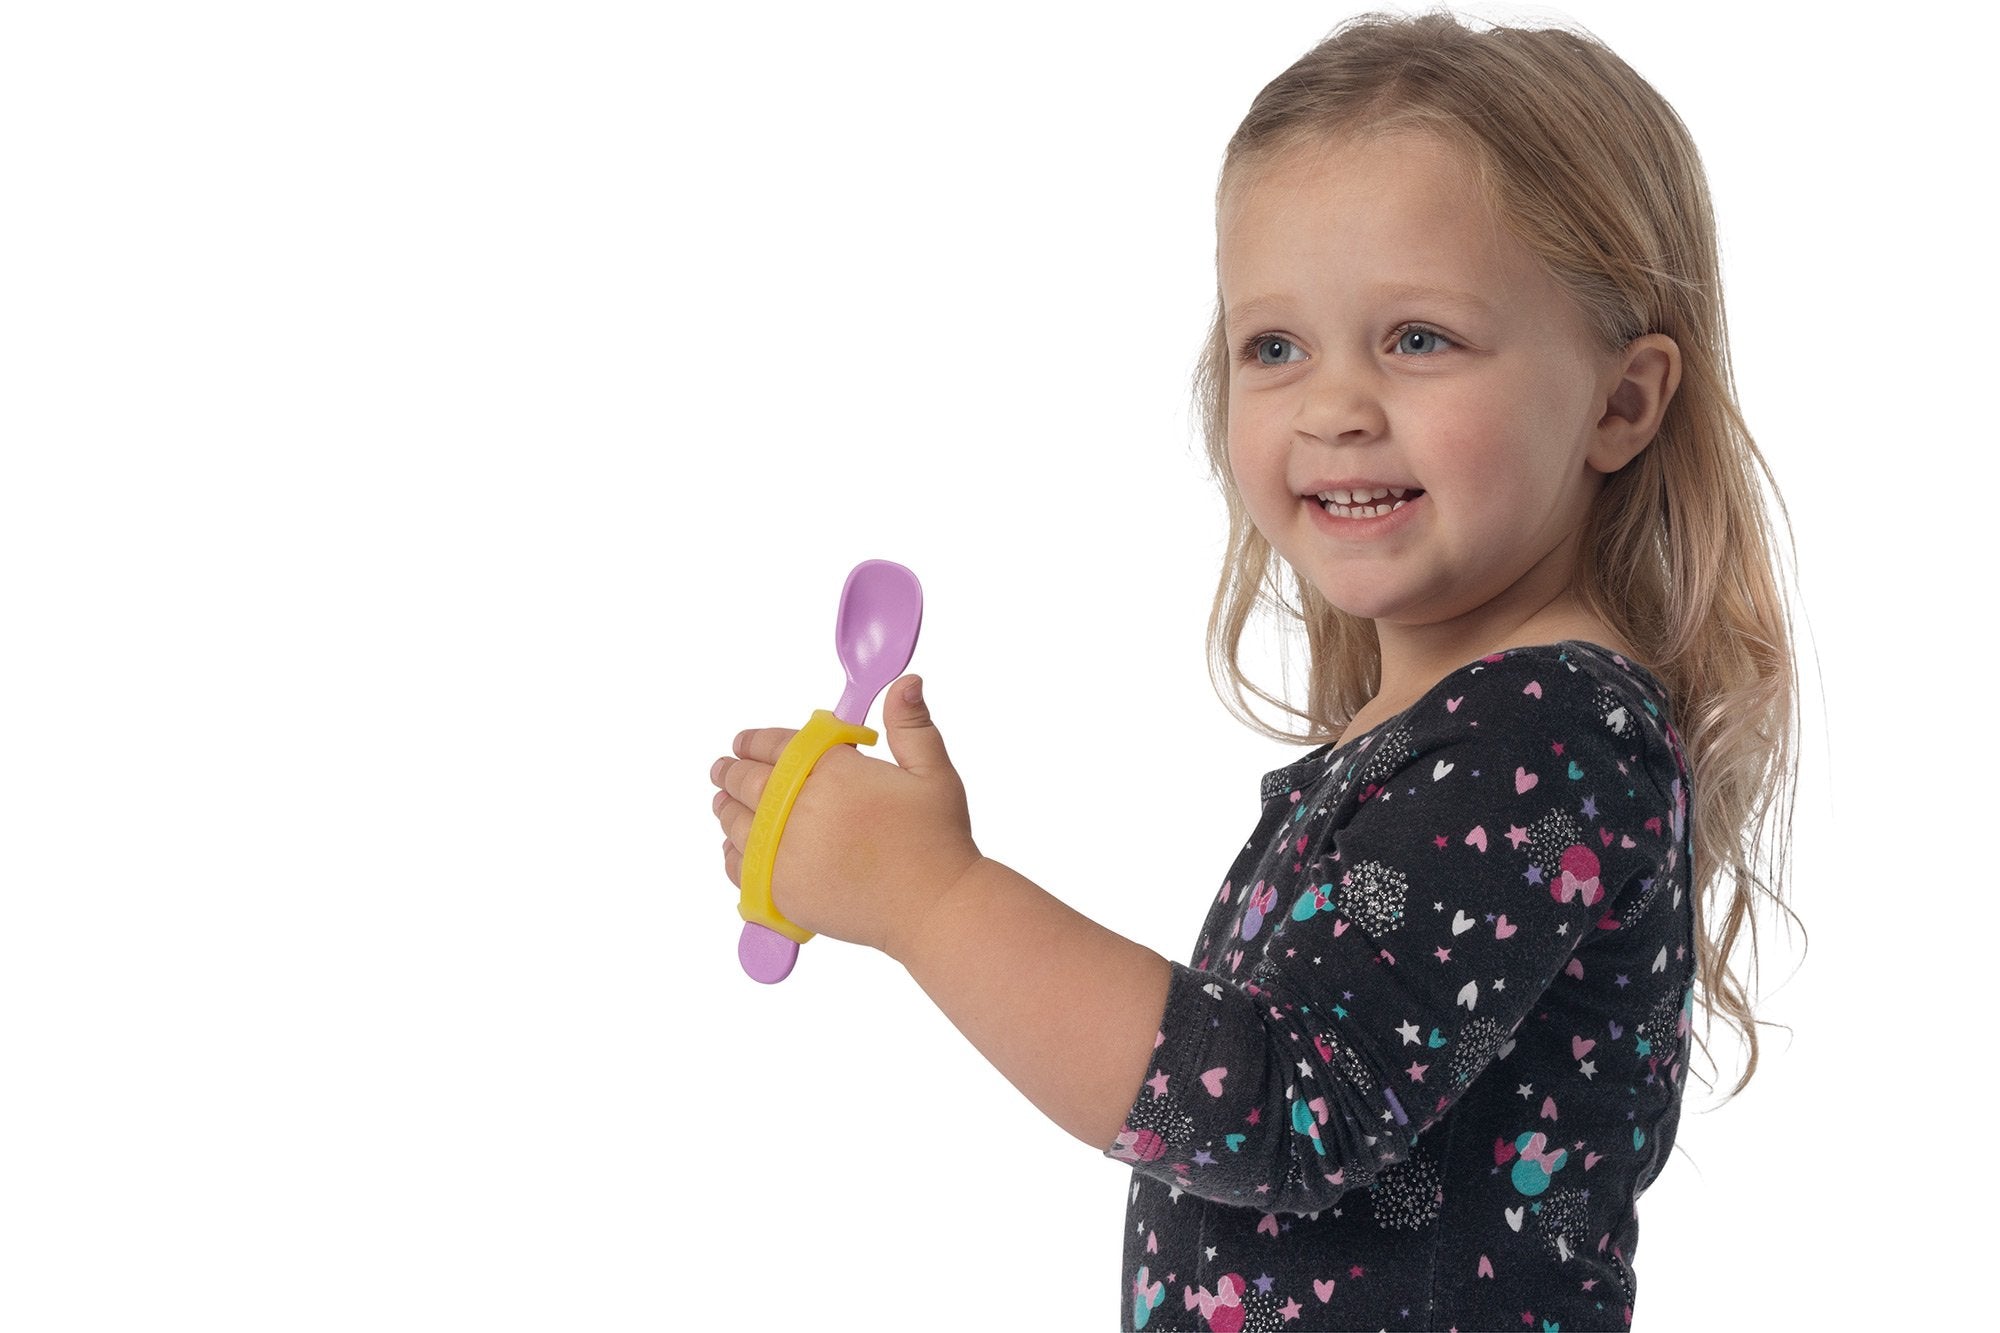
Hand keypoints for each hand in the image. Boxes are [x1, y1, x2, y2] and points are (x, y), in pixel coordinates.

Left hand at [708, 674, 981, 957]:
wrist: (935, 908)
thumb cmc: (937, 840)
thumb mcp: (932, 772)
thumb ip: (910, 725)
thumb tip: (906, 682)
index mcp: (834, 772)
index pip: (778, 746)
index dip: (755, 740)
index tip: (743, 741)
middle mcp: (801, 809)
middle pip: (749, 782)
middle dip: (731, 771)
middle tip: (722, 767)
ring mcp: (786, 852)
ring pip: (737, 823)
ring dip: (725, 807)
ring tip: (721, 801)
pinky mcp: (782, 890)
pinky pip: (741, 867)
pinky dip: (731, 852)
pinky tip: (732, 846)